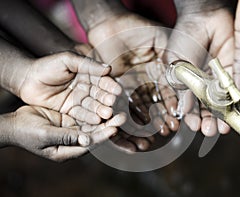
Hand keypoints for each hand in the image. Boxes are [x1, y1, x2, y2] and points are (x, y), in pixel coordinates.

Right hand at [6, 106, 124, 161]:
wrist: (14, 124)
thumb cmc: (27, 133)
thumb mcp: (45, 135)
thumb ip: (66, 137)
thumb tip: (87, 140)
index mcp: (68, 150)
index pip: (91, 143)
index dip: (103, 135)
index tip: (115, 127)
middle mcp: (74, 141)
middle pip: (95, 134)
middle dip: (109, 125)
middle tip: (123, 116)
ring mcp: (72, 131)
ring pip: (93, 124)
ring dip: (104, 116)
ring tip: (117, 106)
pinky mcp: (70, 121)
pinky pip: (86, 115)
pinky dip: (95, 109)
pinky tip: (104, 101)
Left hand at [19, 51, 121, 123]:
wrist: (26, 79)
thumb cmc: (47, 66)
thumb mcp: (67, 60)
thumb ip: (88, 64)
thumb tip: (108, 69)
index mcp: (88, 74)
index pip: (102, 81)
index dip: (110, 86)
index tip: (117, 91)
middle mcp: (86, 88)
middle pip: (100, 95)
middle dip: (106, 100)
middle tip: (112, 104)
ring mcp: (78, 100)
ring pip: (93, 106)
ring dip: (100, 111)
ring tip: (107, 114)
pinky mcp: (70, 111)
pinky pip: (82, 115)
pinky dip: (89, 118)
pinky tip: (96, 120)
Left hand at [86, 11, 180, 138]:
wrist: (109, 25)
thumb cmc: (136, 28)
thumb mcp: (161, 39)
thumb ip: (173, 56)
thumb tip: (186, 77)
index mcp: (159, 73)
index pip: (168, 94)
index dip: (172, 107)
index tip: (177, 120)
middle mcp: (146, 83)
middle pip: (154, 105)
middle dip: (160, 119)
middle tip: (167, 131)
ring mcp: (131, 87)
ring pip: (138, 109)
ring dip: (144, 125)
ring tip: (148, 140)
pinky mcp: (114, 90)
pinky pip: (119, 107)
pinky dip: (124, 120)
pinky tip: (130, 132)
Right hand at [164, 3, 233, 135]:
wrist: (202, 17)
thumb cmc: (183, 39)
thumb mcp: (176, 66)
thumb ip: (181, 89)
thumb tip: (182, 111)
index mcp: (186, 86)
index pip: (189, 108)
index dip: (191, 118)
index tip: (194, 125)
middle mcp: (202, 87)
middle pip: (206, 110)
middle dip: (208, 121)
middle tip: (210, 130)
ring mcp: (217, 81)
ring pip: (222, 104)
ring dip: (222, 117)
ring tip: (223, 127)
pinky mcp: (233, 73)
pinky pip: (234, 90)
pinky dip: (235, 102)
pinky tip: (235, 112)